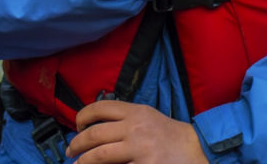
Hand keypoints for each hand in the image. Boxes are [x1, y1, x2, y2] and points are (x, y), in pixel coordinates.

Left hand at [66, 101, 205, 163]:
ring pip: (99, 155)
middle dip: (77, 144)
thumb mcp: (147, 117)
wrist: (195, 150)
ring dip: (83, 161)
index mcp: (136, 112)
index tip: (76, 126)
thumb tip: (95, 129)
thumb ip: (124, 119)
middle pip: (95, 134)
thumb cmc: (169, 136)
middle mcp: (136, 128)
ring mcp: (139, 149)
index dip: (82, 116)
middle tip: (71, 150)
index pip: (100, 108)